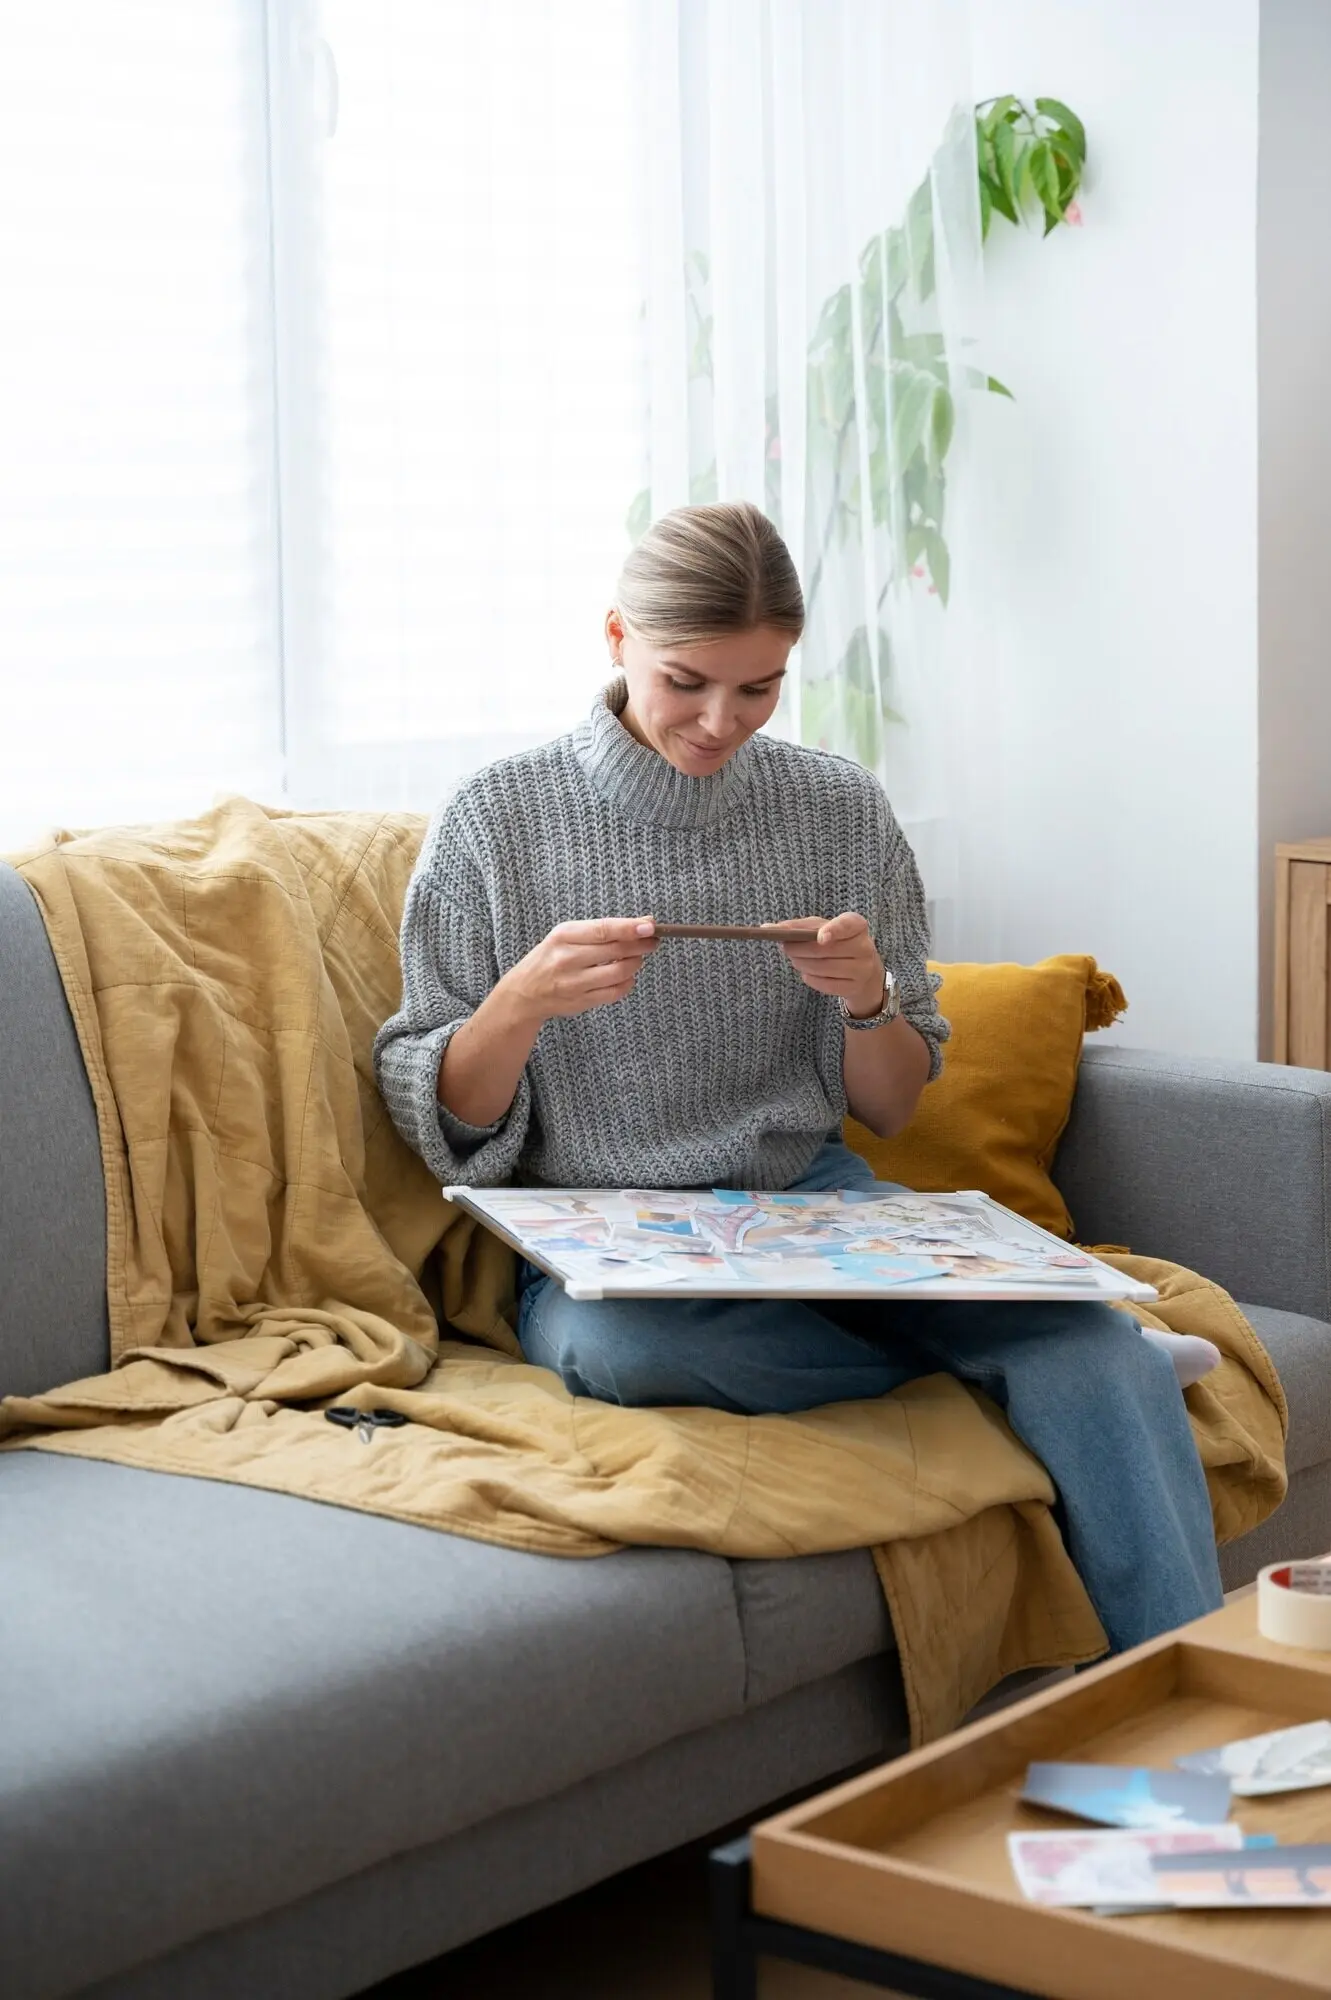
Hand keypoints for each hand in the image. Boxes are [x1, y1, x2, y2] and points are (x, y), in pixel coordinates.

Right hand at [500, 918, 658, 1024]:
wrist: (524, 992)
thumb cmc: (551, 958)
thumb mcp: (568, 936)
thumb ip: (603, 929)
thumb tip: (644, 923)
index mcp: (563, 936)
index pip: (602, 930)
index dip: (629, 928)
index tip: (650, 927)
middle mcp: (566, 959)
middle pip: (614, 951)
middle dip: (640, 945)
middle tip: (652, 941)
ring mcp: (573, 983)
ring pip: (618, 973)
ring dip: (635, 964)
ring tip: (637, 958)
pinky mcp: (581, 1002)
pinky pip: (614, 993)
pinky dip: (627, 983)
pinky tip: (627, 976)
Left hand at [775, 913, 884, 1017]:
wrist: (862, 969)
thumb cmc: (836, 942)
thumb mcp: (821, 928)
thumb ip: (797, 926)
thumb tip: (767, 928)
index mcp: (857, 926)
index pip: (847, 925)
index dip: (833, 930)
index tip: (820, 937)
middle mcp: (864, 947)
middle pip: (826, 950)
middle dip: (800, 949)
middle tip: (785, 947)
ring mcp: (862, 970)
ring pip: (823, 968)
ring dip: (802, 963)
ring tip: (795, 959)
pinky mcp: (854, 988)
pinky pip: (825, 985)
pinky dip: (810, 978)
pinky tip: (807, 972)